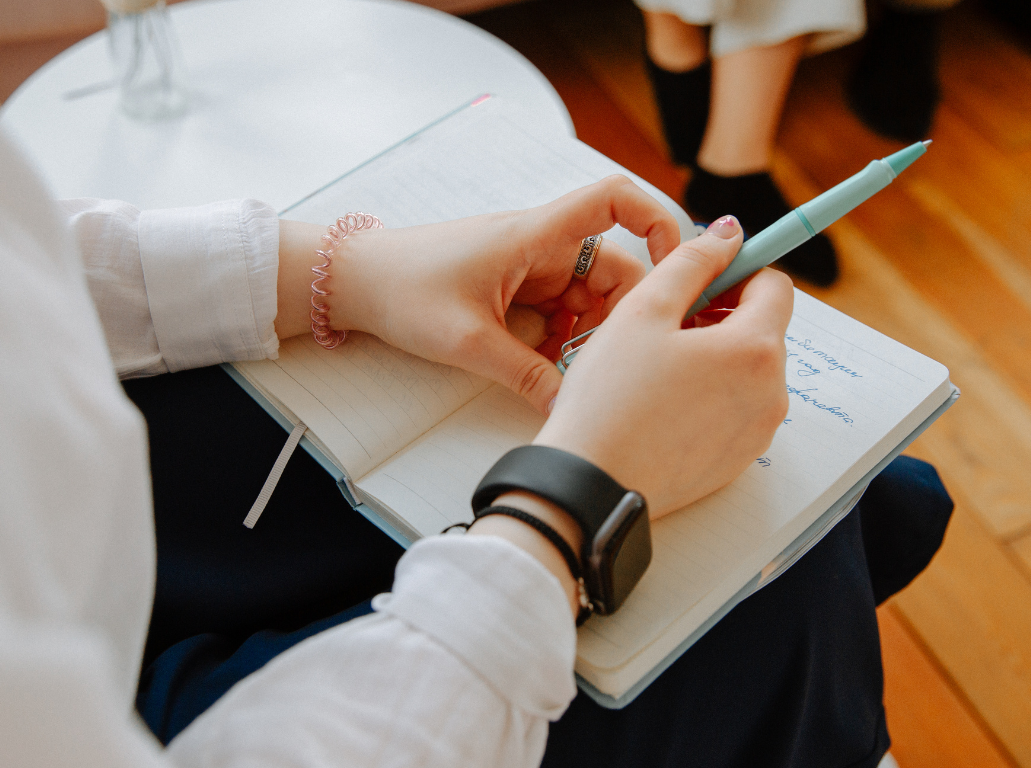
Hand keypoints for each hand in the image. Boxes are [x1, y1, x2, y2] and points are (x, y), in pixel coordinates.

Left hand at [276, 176, 681, 411]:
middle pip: (614, 268)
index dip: (657, 220)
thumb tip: (570, 408)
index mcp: (535, 234)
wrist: (353, 283)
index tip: (676, 265)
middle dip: (618, 316)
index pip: (615, 199)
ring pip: (588, 297)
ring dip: (588, 334)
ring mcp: (530, 266)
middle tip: (604, 362)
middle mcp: (541, 244)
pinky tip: (545, 368)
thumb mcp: (469, 342)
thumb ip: (527, 375)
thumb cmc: (403, 290)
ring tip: (566, 371)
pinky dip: (562, 340)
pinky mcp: (516, 289)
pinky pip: (560, 312)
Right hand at [533, 216, 793, 517]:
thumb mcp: (644, 310)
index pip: (775, 286)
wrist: (591, 484)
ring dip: (715, 356)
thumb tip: (728, 233)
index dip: (736, 272)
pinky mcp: (738, 460)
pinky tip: (662, 403)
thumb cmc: (610, 398)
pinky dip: (709, 396)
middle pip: (763, 329)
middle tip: (665, 324)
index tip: (698, 279)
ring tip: (658, 366)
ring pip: (748, 370)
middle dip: (722, 316)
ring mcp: (758, 432)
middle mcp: (771, 393)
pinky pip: (735, 409)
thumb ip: (692, 261)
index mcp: (755, 349)